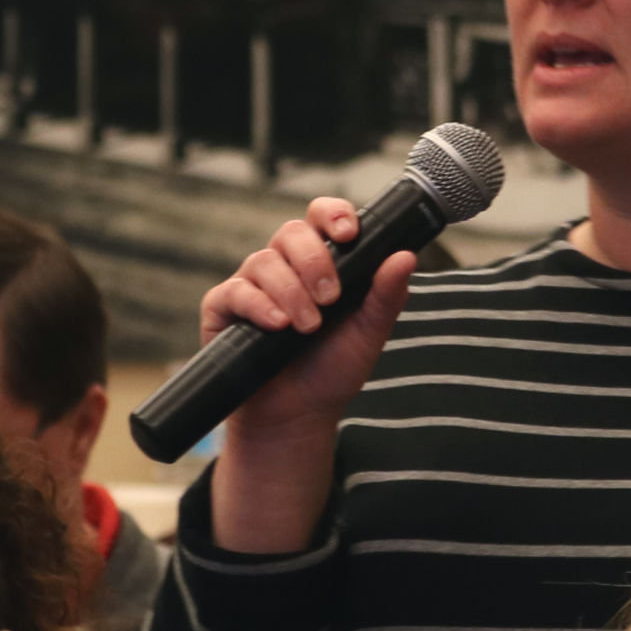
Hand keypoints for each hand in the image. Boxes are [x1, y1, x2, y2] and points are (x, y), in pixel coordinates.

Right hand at [201, 201, 416, 552]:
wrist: (297, 416)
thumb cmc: (332, 370)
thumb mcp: (368, 334)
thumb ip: (386, 296)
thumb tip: (406, 256)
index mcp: (321, 261)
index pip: (322, 217)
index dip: (333, 214)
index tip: (349, 235)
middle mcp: (284, 266)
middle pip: (291, 232)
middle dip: (314, 261)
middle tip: (331, 298)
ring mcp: (251, 285)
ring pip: (264, 260)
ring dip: (291, 292)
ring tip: (308, 328)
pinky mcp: (223, 309)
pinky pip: (234, 291)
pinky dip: (257, 305)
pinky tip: (276, 324)